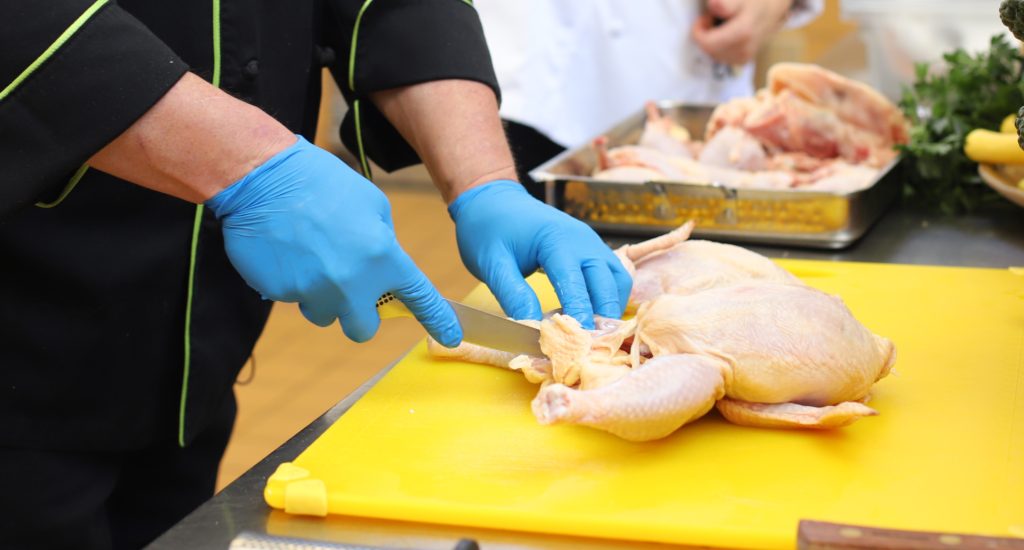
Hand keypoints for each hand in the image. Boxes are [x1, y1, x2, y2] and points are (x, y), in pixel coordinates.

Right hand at [206, 136, 460, 345]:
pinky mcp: (281, 294)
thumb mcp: (371, 204)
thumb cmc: (321, 184)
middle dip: (357, 315)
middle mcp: (353, 283)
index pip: (419, 297)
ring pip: (324, 315)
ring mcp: (315, 292)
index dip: (436, 320)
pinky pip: (293, 298)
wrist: (263, 177)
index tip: (450, 336)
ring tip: (310, 258)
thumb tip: (382, 268)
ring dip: (321, 297)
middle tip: (348, 291)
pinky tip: (287, 251)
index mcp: (383, 256)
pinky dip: (292, 281)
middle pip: (362, 329)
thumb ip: (384, 242)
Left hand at [448, 181, 631, 328]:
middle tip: (589, 349)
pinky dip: (609, 297)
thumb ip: (514, 295)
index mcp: (557, 239)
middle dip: (602, 318)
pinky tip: (593, 317)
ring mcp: (591, 243)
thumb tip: (533, 329)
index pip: (575, 284)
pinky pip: (612, 276)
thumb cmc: (487, 230)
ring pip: (617, 281)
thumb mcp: (492, 263)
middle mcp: (582, 240)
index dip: (579, 317)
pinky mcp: (591, 249)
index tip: (576, 346)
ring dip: (610, 308)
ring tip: (593, 336)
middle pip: (607, 284)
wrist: (491, 200)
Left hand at [692, 0, 792, 65]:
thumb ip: (725, 3)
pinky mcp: (743, 60)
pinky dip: (718, 46)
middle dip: (706, 34)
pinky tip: (726, 34)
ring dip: (712, 40)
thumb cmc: (756, 1)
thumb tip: (713, 5)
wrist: (774, 8)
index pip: (706, 43)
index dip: (699, 30)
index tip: (704, 18)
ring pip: (713, 54)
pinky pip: (721, 57)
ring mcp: (744, 57)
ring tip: (722, 24)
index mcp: (742, 34)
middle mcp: (744, 50)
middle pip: (708, 50)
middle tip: (713, 18)